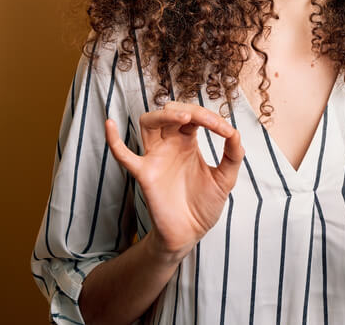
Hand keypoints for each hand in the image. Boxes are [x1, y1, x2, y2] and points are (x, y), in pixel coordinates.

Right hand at [105, 101, 244, 261]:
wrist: (190, 234)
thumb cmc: (204, 205)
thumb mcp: (225, 178)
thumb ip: (233, 155)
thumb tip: (235, 131)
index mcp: (187, 142)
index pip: (194, 116)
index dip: (210, 118)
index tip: (227, 131)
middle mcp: (169, 145)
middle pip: (171, 112)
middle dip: (191, 110)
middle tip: (209, 122)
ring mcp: (155, 157)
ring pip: (148, 123)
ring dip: (164, 115)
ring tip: (184, 117)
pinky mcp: (144, 174)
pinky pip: (123, 155)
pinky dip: (114, 140)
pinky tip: (110, 124)